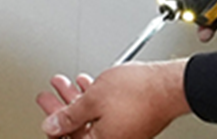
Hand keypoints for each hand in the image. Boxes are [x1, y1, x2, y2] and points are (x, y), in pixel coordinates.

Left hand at [36, 59, 189, 138]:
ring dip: (78, 101)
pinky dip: (96, 101)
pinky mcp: (134, 123)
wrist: (171, 85)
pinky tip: (90, 86)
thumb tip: (52, 126)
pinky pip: (107, 115)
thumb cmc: (139, 93)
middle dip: (62, 109)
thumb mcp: (92, 99)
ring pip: (93, 119)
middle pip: (78, 130)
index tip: (45, 113)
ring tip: (67, 83)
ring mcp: (125, 133)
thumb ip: (68, 115)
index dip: (53, 128)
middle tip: (50, 96)